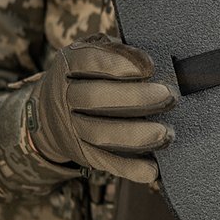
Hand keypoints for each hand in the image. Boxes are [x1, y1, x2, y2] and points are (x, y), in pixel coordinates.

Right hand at [26, 33, 177, 182]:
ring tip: (166, 133)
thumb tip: (153, 57)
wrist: (50, 115)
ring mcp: (71, 127)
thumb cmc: (88, 75)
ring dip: (135, 135)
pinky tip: (152, 169)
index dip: (118, 63)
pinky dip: (129, 168)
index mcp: (68, 64)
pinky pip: (105, 162)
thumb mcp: (94, 52)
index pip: (87, 60)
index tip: (150, 67)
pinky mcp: (82, 154)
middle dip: (134, 97)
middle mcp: (65, 95)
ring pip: (100, 133)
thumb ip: (117, 50)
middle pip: (94, 97)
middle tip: (169, 96)